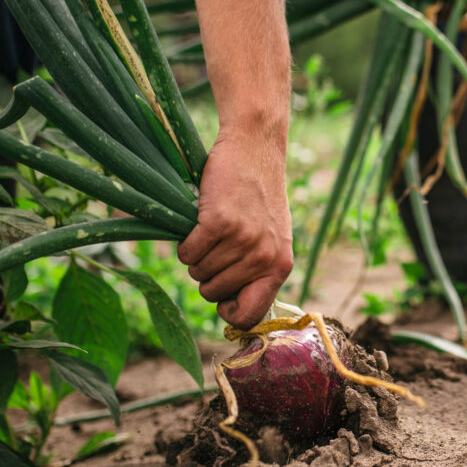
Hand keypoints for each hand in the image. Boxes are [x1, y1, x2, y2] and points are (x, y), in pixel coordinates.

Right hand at [177, 133, 293, 328]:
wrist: (255, 150)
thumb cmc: (258, 197)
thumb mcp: (272, 239)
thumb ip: (259, 272)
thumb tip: (234, 310)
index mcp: (280, 266)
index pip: (250, 316)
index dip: (228, 311)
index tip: (221, 298)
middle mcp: (264, 258)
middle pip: (213, 293)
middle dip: (207, 276)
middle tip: (216, 247)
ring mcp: (243, 241)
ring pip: (198, 273)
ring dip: (196, 256)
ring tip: (211, 231)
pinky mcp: (219, 223)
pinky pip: (188, 254)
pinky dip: (186, 243)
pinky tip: (199, 224)